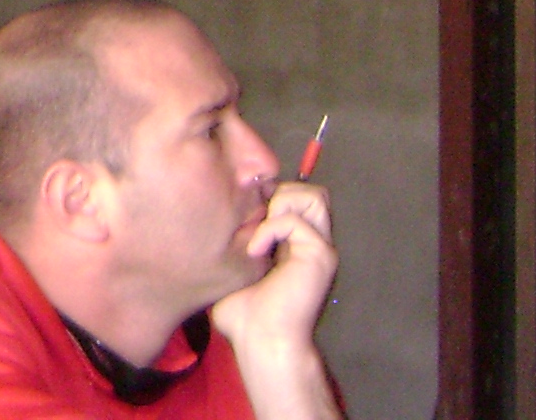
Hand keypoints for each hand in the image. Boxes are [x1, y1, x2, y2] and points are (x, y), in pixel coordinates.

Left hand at [209, 183, 338, 419]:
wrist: (263, 343)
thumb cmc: (245, 318)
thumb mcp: (236, 271)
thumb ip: (237, 245)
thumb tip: (215, 224)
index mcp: (297, 245)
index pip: (297, 199)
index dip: (271, 196)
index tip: (245, 216)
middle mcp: (314, 243)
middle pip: (312, 193)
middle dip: (282, 194)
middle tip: (258, 221)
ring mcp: (320, 248)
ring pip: (314, 197)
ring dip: (282, 205)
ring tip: (261, 233)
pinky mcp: (319, 255)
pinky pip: (295, 221)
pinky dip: (269, 229)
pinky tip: (254, 251)